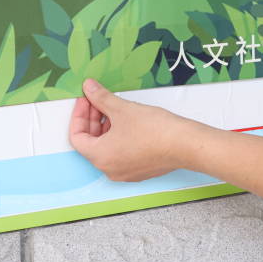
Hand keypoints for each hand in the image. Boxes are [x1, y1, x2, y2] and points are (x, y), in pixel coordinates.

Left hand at [70, 79, 202, 181]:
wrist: (185, 145)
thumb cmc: (156, 131)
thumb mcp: (122, 109)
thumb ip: (100, 98)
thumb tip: (89, 88)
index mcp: (100, 157)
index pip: (77, 136)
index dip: (79, 115)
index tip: (86, 100)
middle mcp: (110, 169)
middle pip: (91, 142)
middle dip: (93, 119)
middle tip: (98, 100)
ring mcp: (125, 172)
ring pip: (106, 148)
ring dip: (106, 127)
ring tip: (115, 108)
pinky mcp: (139, 170)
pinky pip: (120, 153)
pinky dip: (118, 137)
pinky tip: (128, 122)